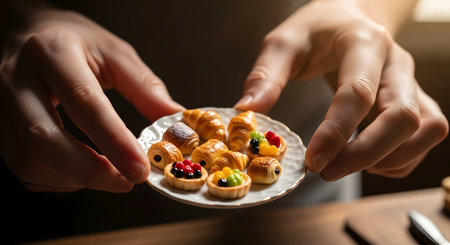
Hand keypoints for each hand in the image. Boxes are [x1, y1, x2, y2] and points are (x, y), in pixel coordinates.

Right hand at [0, 8, 183, 191]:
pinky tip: (82, 170)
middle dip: (90, 171)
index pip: (83, 102)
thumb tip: (174, 119)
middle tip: (126, 181)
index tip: (140, 168)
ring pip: (29, 159)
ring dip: (75, 178)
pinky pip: (23, 168)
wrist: (25, 33)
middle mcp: (17, 79)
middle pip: (45, 139)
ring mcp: (1, 106)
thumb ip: (144, 86)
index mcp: (53, 53)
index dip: (113, 140)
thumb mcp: (114, 52)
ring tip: (110, 175)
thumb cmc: (74, 42)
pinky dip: (58, 179)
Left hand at [235, 0, 447, 179]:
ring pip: (426, 129)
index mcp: (362, 43)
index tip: (313, 161)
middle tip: (327, 171)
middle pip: (402, 117)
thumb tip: (246, 111)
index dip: (336, 133)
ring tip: (348, 165)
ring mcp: (412, 81)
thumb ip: (266, 75)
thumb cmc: (316, 31)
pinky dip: (402, 158)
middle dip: (365, 154)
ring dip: (390, 158)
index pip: (358, 93)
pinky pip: (427, 134)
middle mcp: (395, 62)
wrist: (349, 18)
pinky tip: (369, 160)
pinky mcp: (417, 97)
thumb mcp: (284, 42)